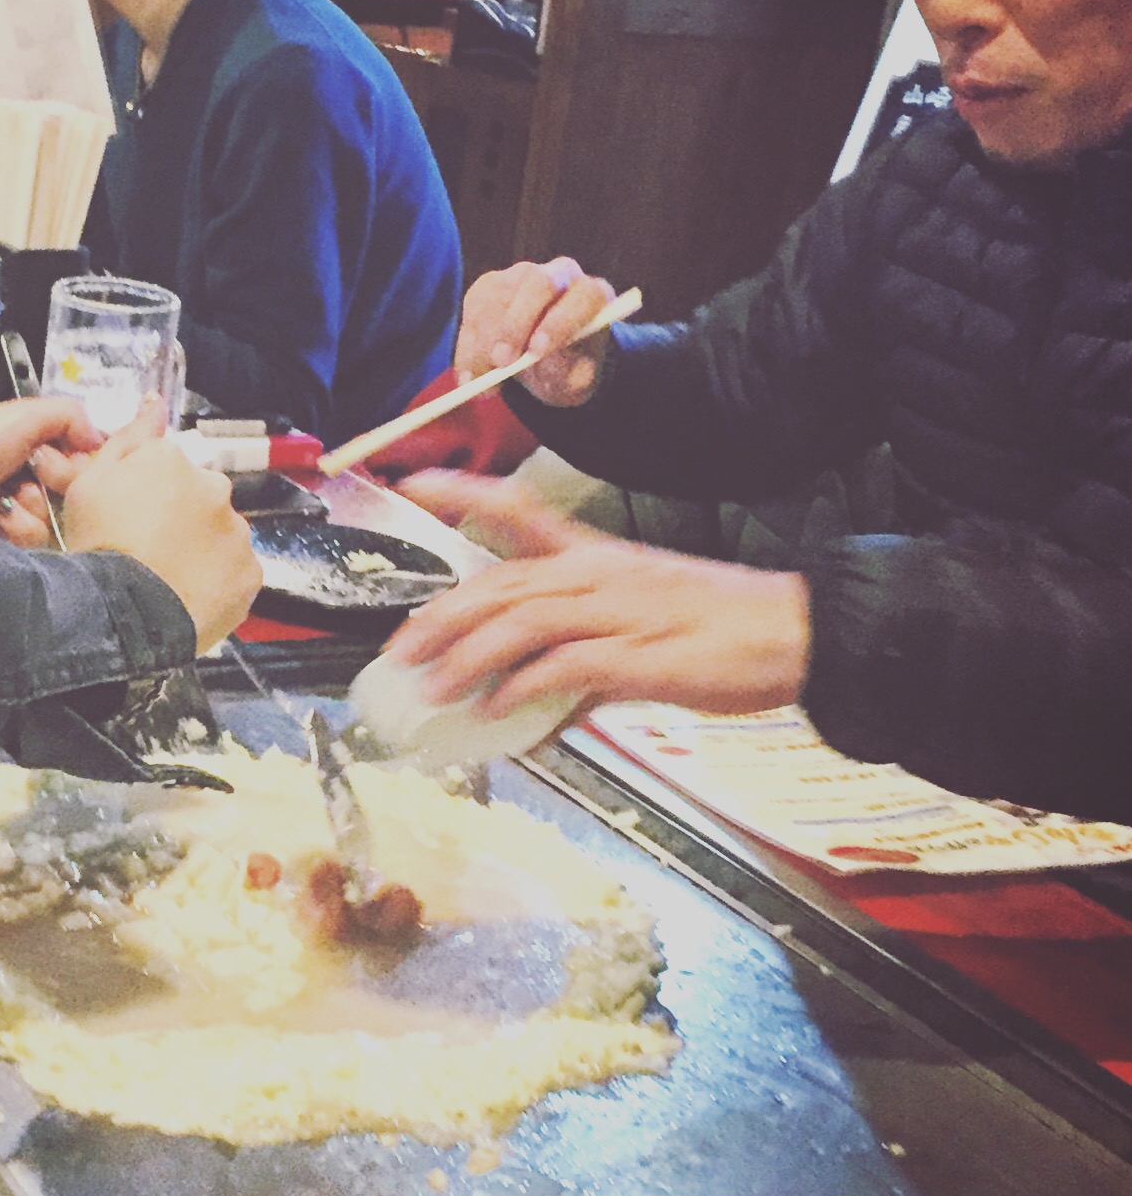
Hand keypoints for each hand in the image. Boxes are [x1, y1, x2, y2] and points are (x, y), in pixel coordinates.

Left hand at [0, 399, 104, 541]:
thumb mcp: (19, 415)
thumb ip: (68, 415)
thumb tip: (99, 438)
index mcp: (32, 443)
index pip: (81, 459)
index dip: (79, 463)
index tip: (66, 459)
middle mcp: (27, 477)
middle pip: (72, 493)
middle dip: (55, 487)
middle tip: (27, 479)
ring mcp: (15, 512)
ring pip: (54, 522)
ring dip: (31, 513)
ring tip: (3, 504)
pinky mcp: (4, 544)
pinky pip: (34, 546)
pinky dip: (16, 533)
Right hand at [62, 404, 259, 651]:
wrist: (124, 613)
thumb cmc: (99, 544)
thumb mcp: (88, 483)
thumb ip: (126, 439)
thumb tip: (154, 401)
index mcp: (172, 460)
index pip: (165, 467)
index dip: (145, 494)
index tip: (128, 520)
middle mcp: (214, 486)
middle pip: (199, 497)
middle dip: (181, 517)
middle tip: (148, 550)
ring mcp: (237, 531)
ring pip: (220, 533)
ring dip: (202, 548)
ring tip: (168, 578)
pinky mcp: (251, 573)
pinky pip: (235, 571)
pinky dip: (217, 581)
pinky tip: (189, 595)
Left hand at [389, 471, 810, 716]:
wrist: (795, 634)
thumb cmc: (722, 629)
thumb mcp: (639, 635)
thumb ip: (579, 669)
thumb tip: (532, 708)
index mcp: (594, 556)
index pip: (517, 510)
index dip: (463, 494)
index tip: (415, 485)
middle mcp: (596, 575)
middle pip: (499, 583)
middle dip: (441, 616)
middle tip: (400, 648)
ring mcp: (615, 612)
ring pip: (518, 622)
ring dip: (467, 656)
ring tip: (431, 687)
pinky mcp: (635, 656)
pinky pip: (561, 669)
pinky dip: (521, 689)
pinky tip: (495, 711)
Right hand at [455, 259, 618, 407]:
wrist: (544, 363)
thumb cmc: (565, 369)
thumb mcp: (573, 379)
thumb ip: (567, 370)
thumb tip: (543, 360)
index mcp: (591, 296)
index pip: (581, 297)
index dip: (558, 322)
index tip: (536, 353)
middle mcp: (559, 275)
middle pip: (536, 284)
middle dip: (514, 324)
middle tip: (501, 362)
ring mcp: (520, 276)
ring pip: (497, 299)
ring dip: (484, 345)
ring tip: (481, 385)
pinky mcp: (488, 286)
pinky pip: (472, 313)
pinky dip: (467, 348)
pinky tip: (471, 374)